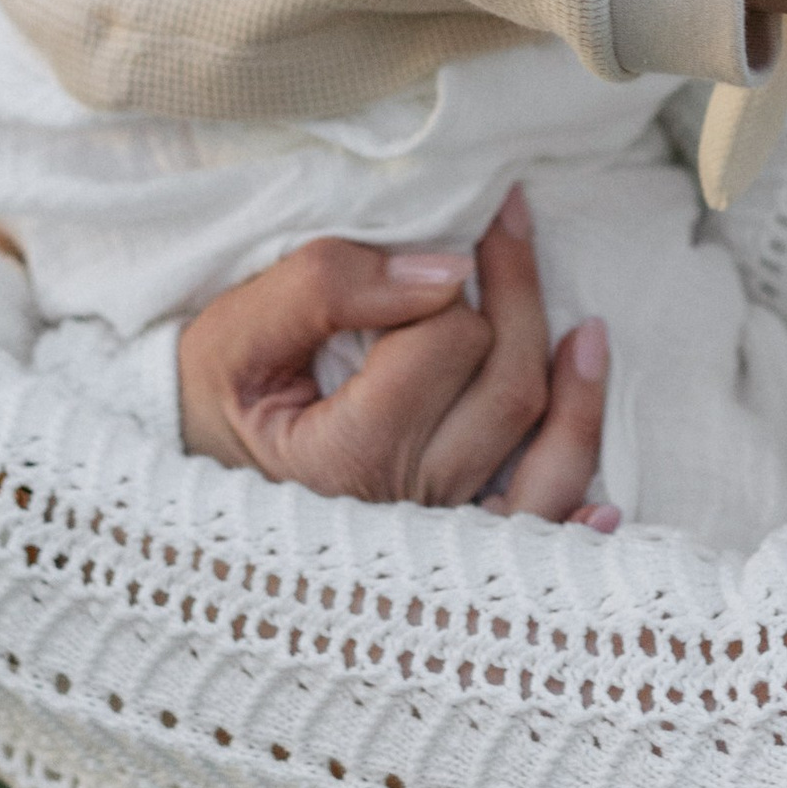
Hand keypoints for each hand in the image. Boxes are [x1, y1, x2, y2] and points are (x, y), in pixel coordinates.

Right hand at [175, 186, 616, 521]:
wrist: (178, 481)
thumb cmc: (208, 401)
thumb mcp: (235, 330)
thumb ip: (327, 285)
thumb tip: (443, 268)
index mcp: (344, 461)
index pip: (444, 344)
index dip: (448, 279)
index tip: (443, 235)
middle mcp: (401, 513)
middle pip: (507, 389)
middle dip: (517, 292)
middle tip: (509, 224)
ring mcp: (437, 544)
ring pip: (546, 462)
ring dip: (579, 391)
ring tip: (589, 328)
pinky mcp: (455, 564)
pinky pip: (539, 546)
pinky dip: (579, 522)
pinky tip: (608, 506)